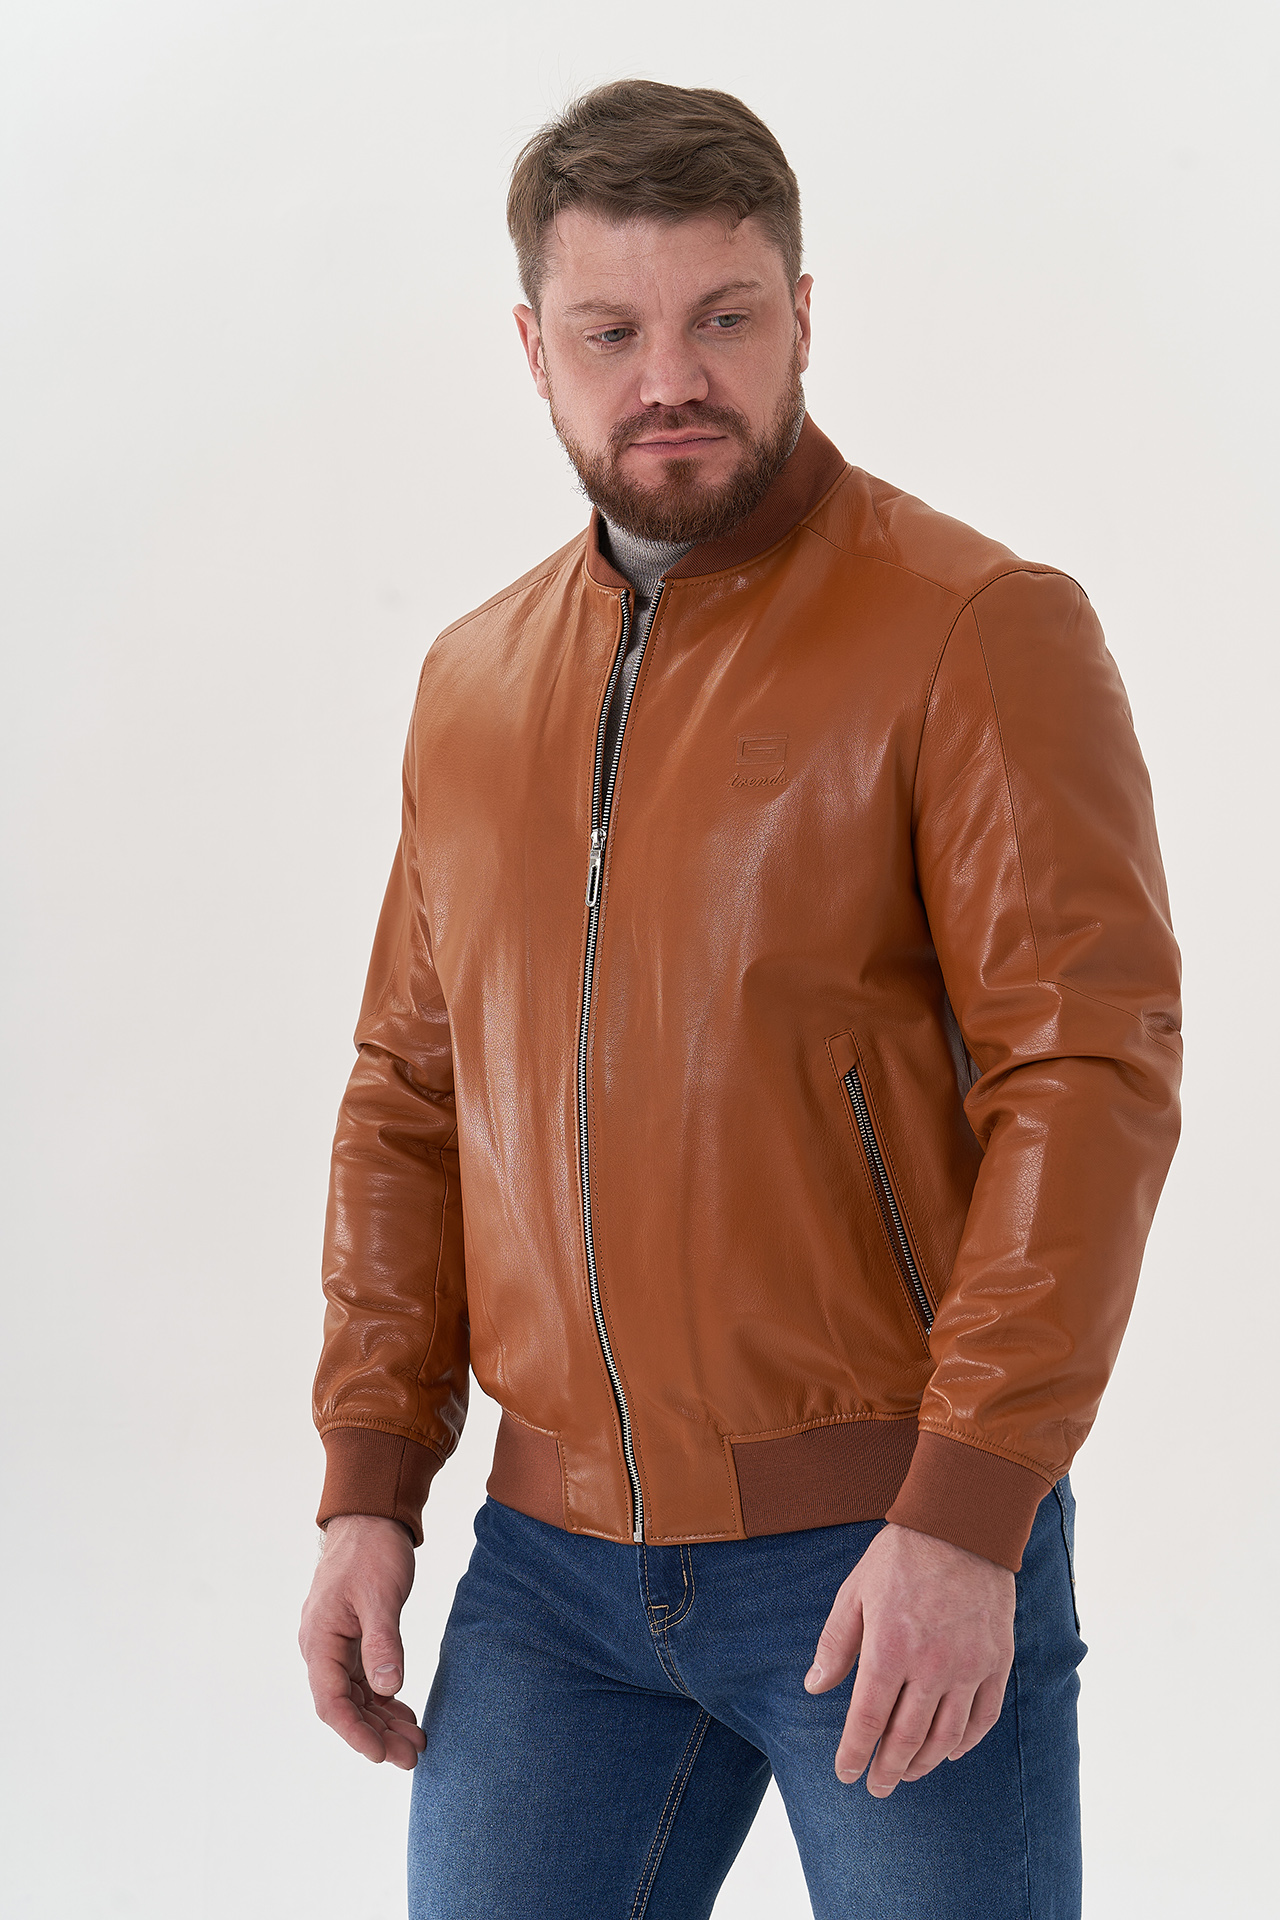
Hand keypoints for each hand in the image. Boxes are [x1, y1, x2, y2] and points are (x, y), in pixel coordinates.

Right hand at [298, 1513, 426, 1768]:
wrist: (371, 1517)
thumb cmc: (371, 1550)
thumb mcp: (380, 1595)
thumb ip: (383, 1643)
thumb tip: (388, 1688)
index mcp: (320, 1640)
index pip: (332, 1702)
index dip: (356, 1733)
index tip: (382, 1755)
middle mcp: (322, 1648)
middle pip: (346, 1706)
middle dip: (377, 1734)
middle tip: (412, 1756)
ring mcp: (337, 1645)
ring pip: (357, 1696)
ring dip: (383, 1721)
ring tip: (415, 1742)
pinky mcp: (353, 1639)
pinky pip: (365, 1680)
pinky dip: (385, 1699)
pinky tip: (406, 1713)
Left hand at [804, 1522, 1014, 1796]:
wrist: (962, 1525)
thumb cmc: (901, 1556)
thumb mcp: (855, 1592)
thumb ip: (836, 1644)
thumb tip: (815, 1687)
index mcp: (890, 1649)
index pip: (868, 1720)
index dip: (855, 1753)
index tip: (847, 1773)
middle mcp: (931, 1667)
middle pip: (907, 1739)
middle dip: (888, 1770)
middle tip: (877, 1787)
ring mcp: (969, 1667)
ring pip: (947, 1737)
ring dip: (924, 1764)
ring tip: (907, 1773)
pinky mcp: (997, 1662)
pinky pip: (983, 1718)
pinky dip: (966, 1743)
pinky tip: (951, 1751)